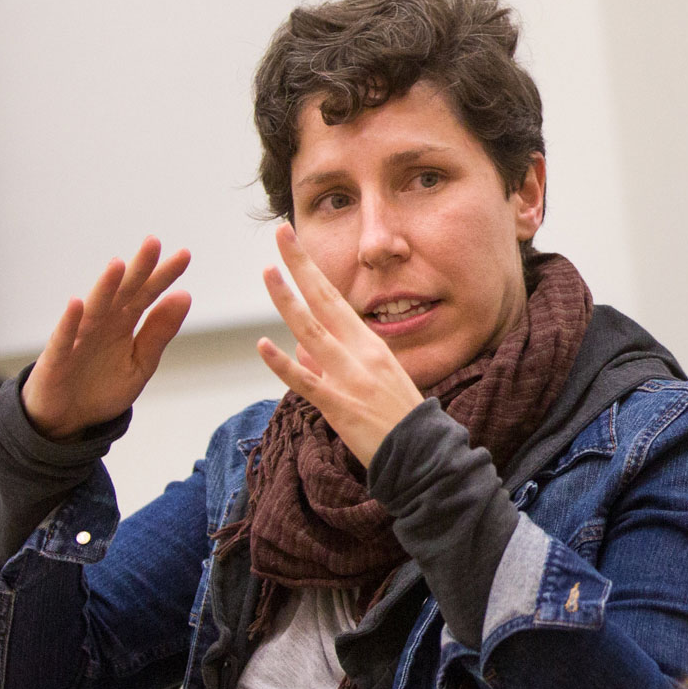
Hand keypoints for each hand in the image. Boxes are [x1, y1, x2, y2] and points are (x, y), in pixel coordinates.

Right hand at [21, 237, 191, 440]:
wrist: (67, 419)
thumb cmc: (101, 387)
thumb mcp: (140, 363)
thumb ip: (159, 332)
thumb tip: (185, 295)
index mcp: (123, 324)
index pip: (147, 294)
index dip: (164, 276)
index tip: (184, 255)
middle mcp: (101, 324)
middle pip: (122, 293)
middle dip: (138, 269)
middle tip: (154, 242)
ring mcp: (78, 338)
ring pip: (94, 308)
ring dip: (105, 287)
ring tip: (119, 265)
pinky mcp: (57, 358)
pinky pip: (64, 338)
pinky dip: (69, 322)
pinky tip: (77, 304)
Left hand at [257, 223, 423, 466]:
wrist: (423, 454)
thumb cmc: (399, 418)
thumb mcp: (374, 381)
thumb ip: (333, 364)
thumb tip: (301, 352)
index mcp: (369, 344)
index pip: (333, 297)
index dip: (309, 269)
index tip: (290, 242)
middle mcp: (360, 354)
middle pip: (324, 301)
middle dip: (301, 266)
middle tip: (282, 235)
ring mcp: (350, 379)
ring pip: (312, 333)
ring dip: (289, 302)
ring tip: (269, 274)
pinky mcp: (340, 407)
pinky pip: (307, 382)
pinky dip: (284, 365)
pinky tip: (264, 346)